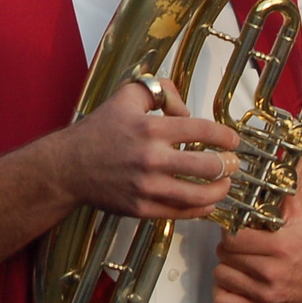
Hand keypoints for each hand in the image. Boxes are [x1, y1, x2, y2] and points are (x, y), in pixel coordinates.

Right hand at [51, 76, 240, 220]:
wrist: (68, 167)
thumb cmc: (99, 131)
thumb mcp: (126, 97)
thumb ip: (159, 90)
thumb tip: (185, 108)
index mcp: (151, 128)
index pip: (203, 130)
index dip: (226, 136)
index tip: (233, 140)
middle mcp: (152, 159)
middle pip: (209, 166)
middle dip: (228, 164)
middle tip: (232, 163)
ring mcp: (148, 187)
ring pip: (200, 194)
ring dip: (220, 190)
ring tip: (225, 184)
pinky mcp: (142, 209)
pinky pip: (181, 212)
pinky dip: (201, 209)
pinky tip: (208, 203)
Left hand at [212, 185, 301, 302]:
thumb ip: (291, 186)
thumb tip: (294, 156)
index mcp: (282, 245)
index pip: (234, 237)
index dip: (231, 230)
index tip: (238, 229)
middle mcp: (273, 271)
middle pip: (225, 254)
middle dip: (228, 248)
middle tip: (239, 245)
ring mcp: (267, 294)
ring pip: (221, 275)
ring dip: (227, 269)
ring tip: (240, 263)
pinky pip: (223, 301)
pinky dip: (225, 293)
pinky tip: (237, 283)